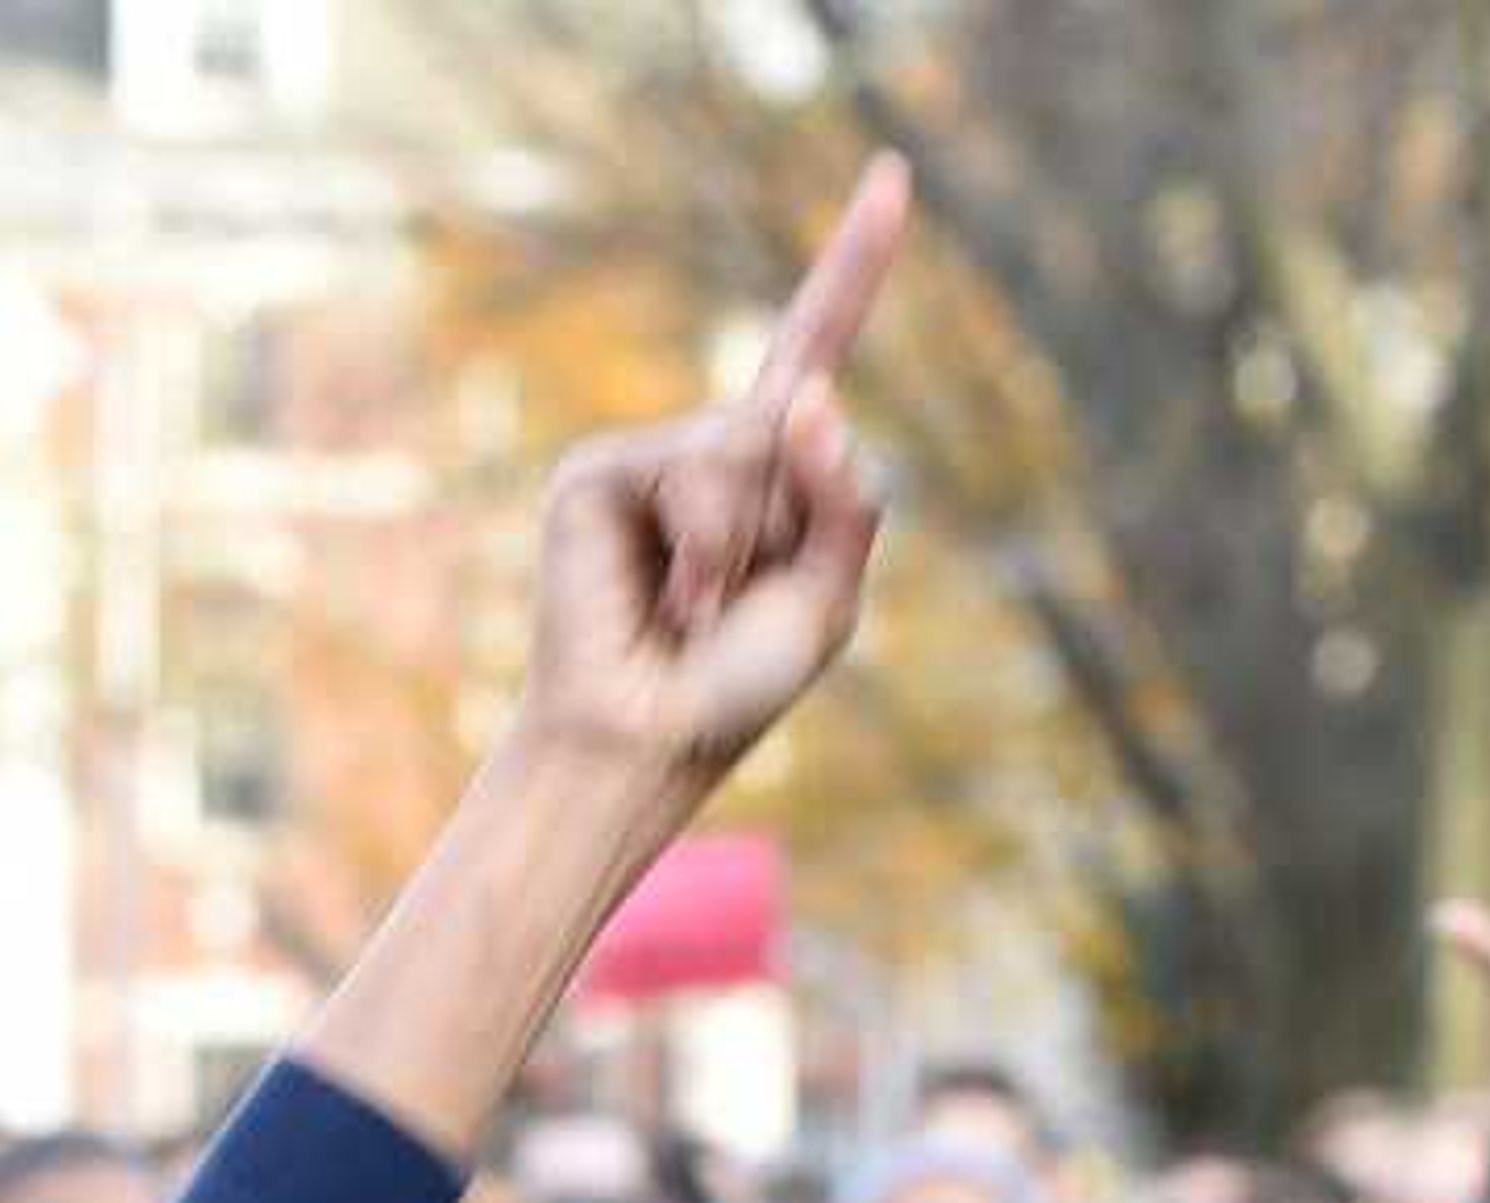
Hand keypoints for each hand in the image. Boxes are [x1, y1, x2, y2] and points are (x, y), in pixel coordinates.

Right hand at [511, 158, 902, 805]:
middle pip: (791, 418)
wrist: (646, 740)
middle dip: (789, 516)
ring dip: (737, 548)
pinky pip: (686, 473)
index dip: (854, 262)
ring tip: (695, 611)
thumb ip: (843, 498)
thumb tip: (810, 391)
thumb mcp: (826, 596)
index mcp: (775, 468)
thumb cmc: (734, 687)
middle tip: (735, 606)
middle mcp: (712, 446)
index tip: (893, 176)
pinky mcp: (596, 472)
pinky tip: (663, 600)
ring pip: (740, 448)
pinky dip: (698, 549)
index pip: (817, 344)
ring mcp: (650, 456)